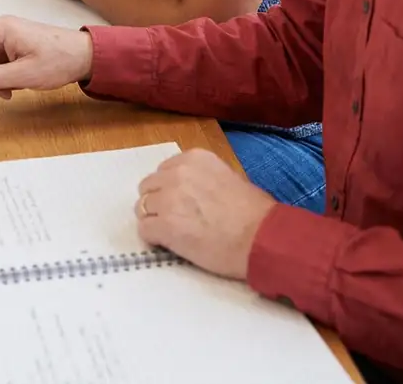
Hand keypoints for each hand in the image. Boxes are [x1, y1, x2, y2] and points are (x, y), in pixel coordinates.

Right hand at [0, 16, 93, 98]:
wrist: (85, 55)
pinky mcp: (13, 47)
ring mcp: (7, 38)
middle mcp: (1, 30)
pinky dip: (2, 76)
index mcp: (1, 29)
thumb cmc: (59, 59)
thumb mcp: (25, 74)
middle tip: (6, 90)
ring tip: (16, 86)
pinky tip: (18, 82)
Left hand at [135, 149, 275, 280]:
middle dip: (157, 202)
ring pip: (142, 208)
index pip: (164, 170)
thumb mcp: (228, 177)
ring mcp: (168, 199)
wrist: (259, 237)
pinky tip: (169, 244)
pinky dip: (153, 238)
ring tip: (172, 233)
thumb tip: (191, 192)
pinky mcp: (164, 226)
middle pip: (148, 187)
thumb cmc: (254, 212)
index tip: (179, 202)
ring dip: (153, 220)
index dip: (168, 188)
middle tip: (173, 219)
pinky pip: (144, 231)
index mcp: (194, 158)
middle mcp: (177, 173)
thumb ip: (202, 179)